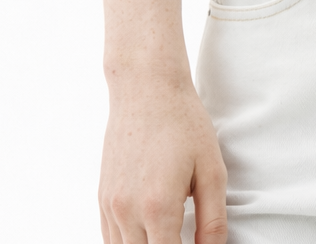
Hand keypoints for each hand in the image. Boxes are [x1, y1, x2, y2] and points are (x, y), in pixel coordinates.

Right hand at [99, 75, 226, 243]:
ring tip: (170, 234)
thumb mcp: (212, 170)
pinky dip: (130, 243)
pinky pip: (111, 240)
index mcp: (159, 208)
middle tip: (185, 237)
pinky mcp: (102, 199)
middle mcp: (128, 212)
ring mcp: (111, 207)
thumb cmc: (184, 123)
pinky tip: (149, 235)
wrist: (146, 88)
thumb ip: (213, 220)